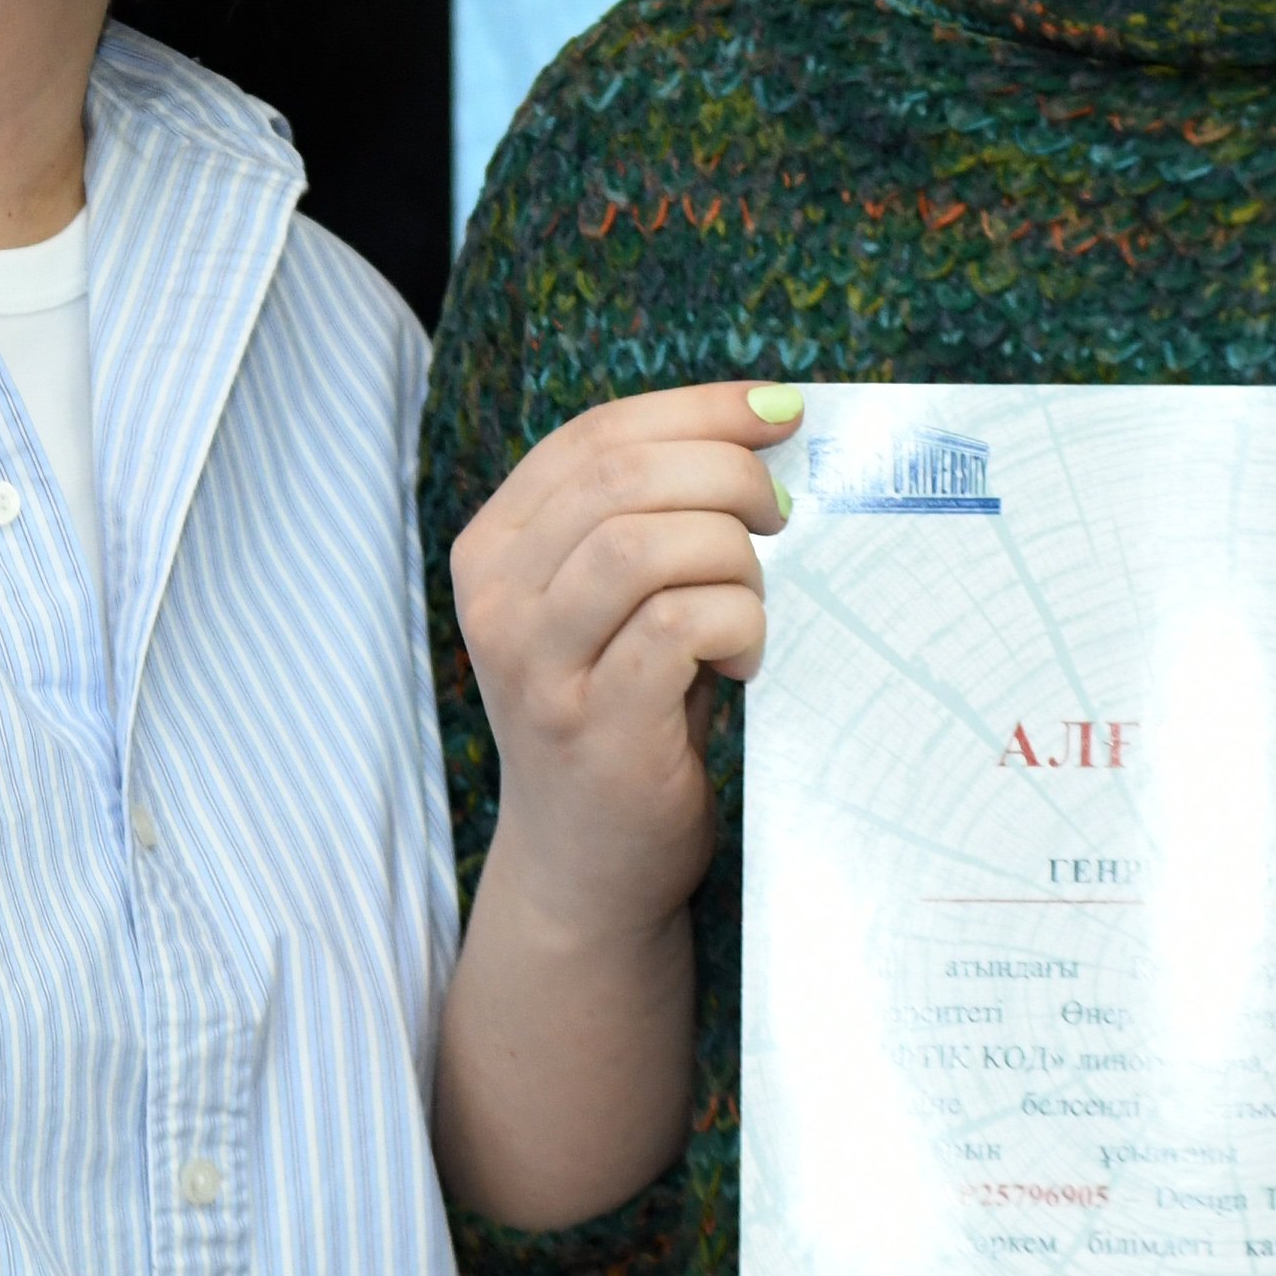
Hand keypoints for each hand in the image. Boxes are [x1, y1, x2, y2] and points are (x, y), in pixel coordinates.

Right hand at [449, 382, 800, 943]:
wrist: (587, 865)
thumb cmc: (625, 715)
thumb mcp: (612, 605)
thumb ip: (654, 520)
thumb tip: (766, 429)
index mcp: (494, 547)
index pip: (594, 436)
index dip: (697, 410)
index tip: (779, 411)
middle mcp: (497, 599)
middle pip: (621, 477)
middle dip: (726, 474)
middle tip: (781, 513)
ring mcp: (536, 665)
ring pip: (645, 543)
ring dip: (732, 555)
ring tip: (754, 597)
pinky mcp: (592, 725)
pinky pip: (678, 625)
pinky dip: (736, 622)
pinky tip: (746, 657)